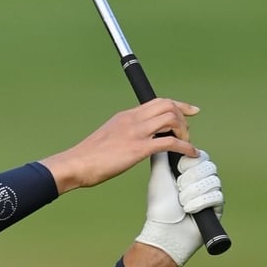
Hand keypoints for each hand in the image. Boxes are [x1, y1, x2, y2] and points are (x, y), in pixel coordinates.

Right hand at [40, 98, 199, 193]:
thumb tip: (138, 142)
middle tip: (187, 132)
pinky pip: (171, 142)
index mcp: (125, 116)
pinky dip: (185, 147)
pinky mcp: (138, 148)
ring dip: (185, 131)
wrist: (75, 164)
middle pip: (168, 105)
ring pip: (172, 119)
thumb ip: (125, 134)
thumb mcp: (108, 136)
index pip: (158, 102)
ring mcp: (136, 133)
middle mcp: (132, 120)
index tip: (190, 111)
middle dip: (184, 116)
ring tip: (186, 144)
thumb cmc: (88, 156)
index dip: (178, 105)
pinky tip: (190, 154)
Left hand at [135, 150, 224, 266]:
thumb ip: (163, 156)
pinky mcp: (218, 207)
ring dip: (192, 193)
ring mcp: (211, 194)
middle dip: (190, 178)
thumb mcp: (159, 176)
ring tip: (182, 202)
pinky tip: (189, 210)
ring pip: (212, 181)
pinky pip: (216, 196)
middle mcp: (202, 182)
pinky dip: (198, 203)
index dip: (190, 162)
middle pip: (209, 167)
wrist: (165, 230)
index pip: (201, 157)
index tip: (179, 170)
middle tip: (179, 188)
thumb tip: (163, 137)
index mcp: (189, 173)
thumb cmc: (160, 205)